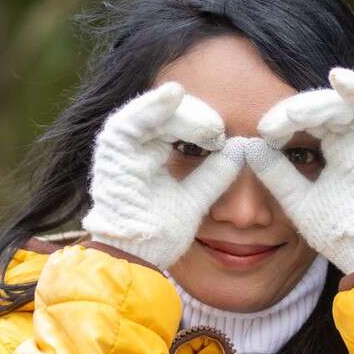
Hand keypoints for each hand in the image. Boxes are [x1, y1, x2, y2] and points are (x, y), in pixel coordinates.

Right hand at [81, 81, 241, 269]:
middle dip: (198, 116)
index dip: (204, 124)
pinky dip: (154, 104)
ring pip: (154, 110)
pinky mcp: (112, 148)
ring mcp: (120, 145)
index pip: (179, 123)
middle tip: (220, 130)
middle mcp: (132, 146)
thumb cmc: (158, 235)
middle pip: (169, 113)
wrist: (137, 260)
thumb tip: (241, 149)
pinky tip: (175, 94)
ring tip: (210, 124)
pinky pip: (132, 116)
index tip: (225, 137)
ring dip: (184, 113)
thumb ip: (214, 175)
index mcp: (149, 153)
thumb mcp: (195, 198)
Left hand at [248, 67, 353, 273]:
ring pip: (343, 103)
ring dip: (316, 105)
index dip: (284, 121)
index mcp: (338, 146)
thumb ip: (276, 174)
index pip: (308, 119)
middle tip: (269, 125)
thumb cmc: (338, 232)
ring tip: (291, 113)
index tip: (262, 132)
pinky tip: (338, 79)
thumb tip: (248, 146)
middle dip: (294, 111)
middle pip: (324, 106)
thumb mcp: (298, 198)